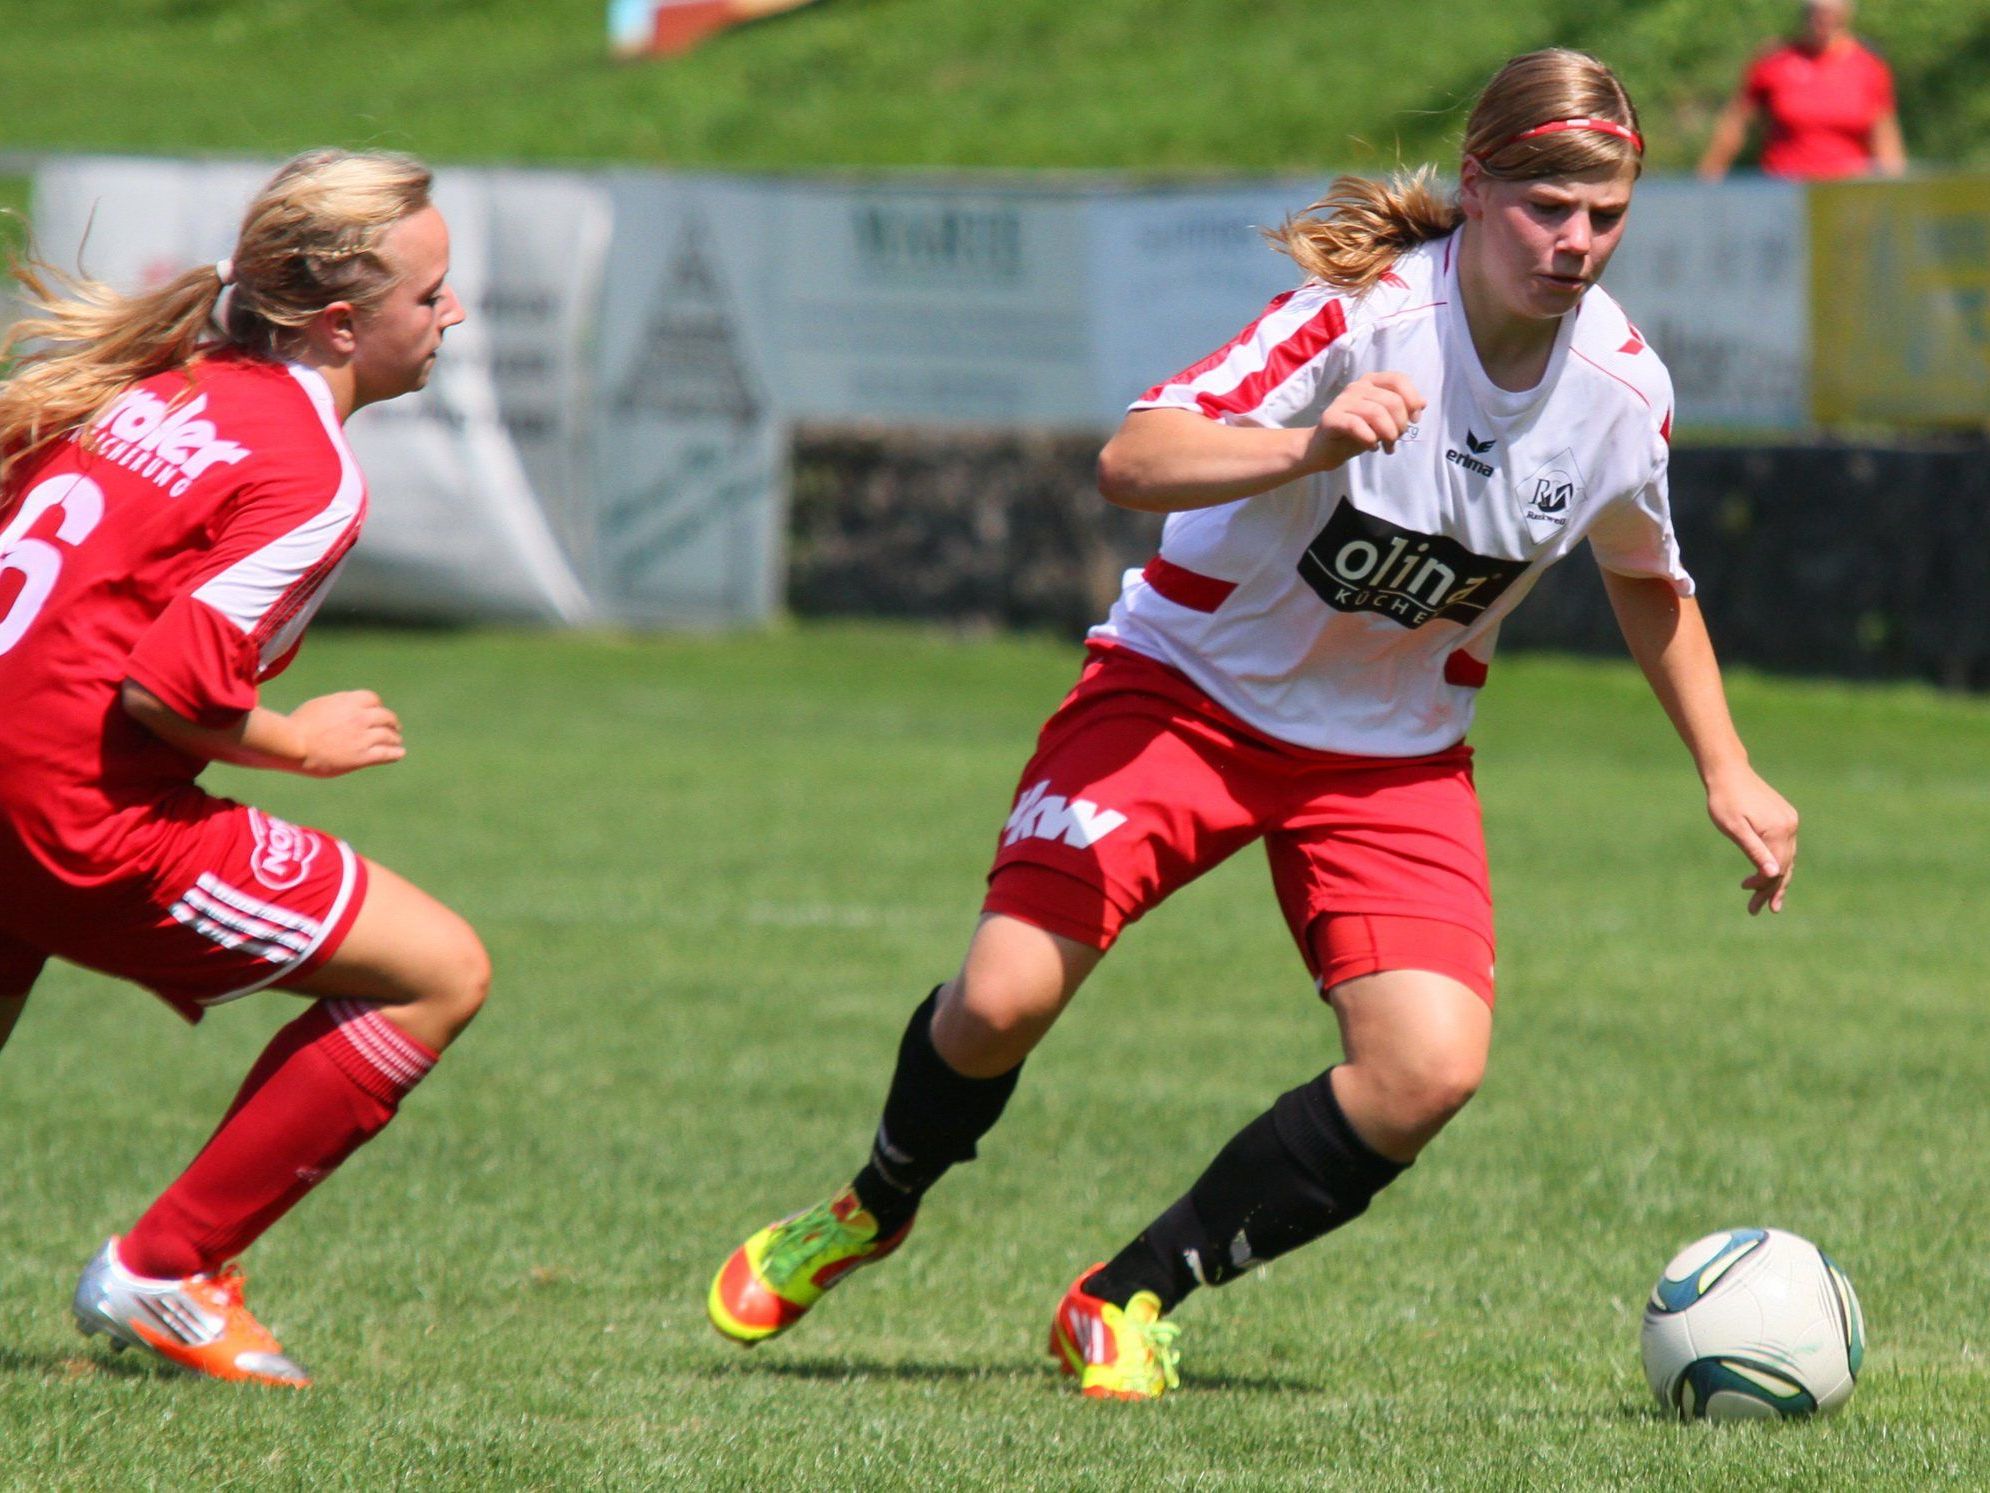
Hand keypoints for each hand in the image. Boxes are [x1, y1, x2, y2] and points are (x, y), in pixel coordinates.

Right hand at [289, 690, 404, 776]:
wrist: (293, 744)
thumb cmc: (298, 725)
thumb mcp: (319, 705)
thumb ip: (337, 705)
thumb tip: (346, 706)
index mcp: (348, 701)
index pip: (373, 699)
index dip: (378, 706)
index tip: (379, 712)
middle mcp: (359, 717)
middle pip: (386, 716)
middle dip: (391, 722)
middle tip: (395, 728)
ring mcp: (362, 737)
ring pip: (389, 736)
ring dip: (395, 738)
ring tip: (397, 742)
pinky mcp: (361, 757)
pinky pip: (385, 754)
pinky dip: (395, 753)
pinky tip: (399, 754)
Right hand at [1304, 372, 1425, 471]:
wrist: (1325, 449)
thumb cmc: (1358, 433)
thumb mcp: (1385, 420)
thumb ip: (1402, 409)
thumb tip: (1422, 404)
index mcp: (1372, 381)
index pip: (1399, 379)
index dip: (1412, 399)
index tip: (1414, 420)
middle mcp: (1357, 386)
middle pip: (1391, 400)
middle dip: (1400, 424)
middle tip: (1396, 439)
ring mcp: (1342, 401)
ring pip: (1376, 412)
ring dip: (1388, 434)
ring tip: (1388, 447)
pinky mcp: (1331, 417)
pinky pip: (1356, 425)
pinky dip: (1370, 439)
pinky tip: (1372, 447)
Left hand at [1705, 765, 1797, 914]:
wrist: (1728, 773)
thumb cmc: (1724, 801)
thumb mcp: (1734, 829)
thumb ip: (1754, 851)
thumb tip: (1773, 874)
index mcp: (1778, 831)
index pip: (1777, 870)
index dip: (1766, 889)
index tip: (1753, 904)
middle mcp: (1790, 826)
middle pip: (1785, 866)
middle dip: (1772, 890)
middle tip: (1758, 910)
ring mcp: (1789, 821)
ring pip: (1787, 857)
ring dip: (1775, 877)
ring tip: (1763, 897)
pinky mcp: (1786, 816)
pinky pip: (1785, 846)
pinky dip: (1777, 861)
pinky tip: (1768, 871)